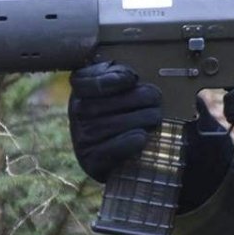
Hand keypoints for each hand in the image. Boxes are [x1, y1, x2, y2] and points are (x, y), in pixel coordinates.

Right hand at [68, 62, 231, 211]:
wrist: (123, 146)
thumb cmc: (125, 107)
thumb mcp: (121, 84)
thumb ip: (121, 73)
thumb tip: (131, 77)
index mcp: (81, 90)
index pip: (86, 81)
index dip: (111, 80)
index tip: (133, 78)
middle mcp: (77, 113)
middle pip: (108, 103)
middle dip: (139, 99)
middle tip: (156, 100)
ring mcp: (82, 138)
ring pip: (114, 125)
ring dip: (140, 120)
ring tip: (155, 117)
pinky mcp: (91, 161)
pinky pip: (110, 150)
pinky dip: (129, 142)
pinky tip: (142, 136)